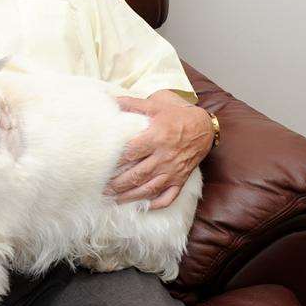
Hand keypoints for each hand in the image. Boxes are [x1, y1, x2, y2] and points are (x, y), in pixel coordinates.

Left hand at [106, 95, 213, 209]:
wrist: (205, 127)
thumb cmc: (178, 114)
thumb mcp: (155, 104)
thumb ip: (131, 103)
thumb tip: (109, 99)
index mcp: (156, 138)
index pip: (131, 153)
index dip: (114, 161)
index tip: (99, 166)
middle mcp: (164, 157)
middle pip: (137, 175)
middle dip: (117, 184)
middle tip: (101, 188)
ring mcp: (173, 171)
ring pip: (149, 188)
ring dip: (131, 196)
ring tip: (114, 200)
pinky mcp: (181, 179)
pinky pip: (169, 196)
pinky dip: (157, 203)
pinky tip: (144, 206)